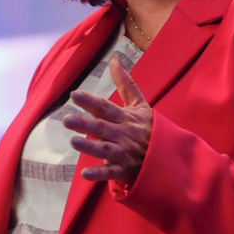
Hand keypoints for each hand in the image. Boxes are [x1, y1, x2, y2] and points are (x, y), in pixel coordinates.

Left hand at [63, 55, 152, 185]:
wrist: (167, 155)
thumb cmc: (149, 128)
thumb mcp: (139, 104)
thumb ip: (125, 83)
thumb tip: (114, 59)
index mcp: (125, 117)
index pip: (106, 108)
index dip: (91, 101)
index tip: (74, 95)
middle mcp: (123, 134)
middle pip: (102, 128)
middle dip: (85, 124)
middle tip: (67, 120)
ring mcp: (124, 153)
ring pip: (105, 150)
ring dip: (90, 146)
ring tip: (73, 142)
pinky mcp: (124, 170)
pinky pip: (111, 173)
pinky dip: (99, 174)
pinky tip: (85, 174)